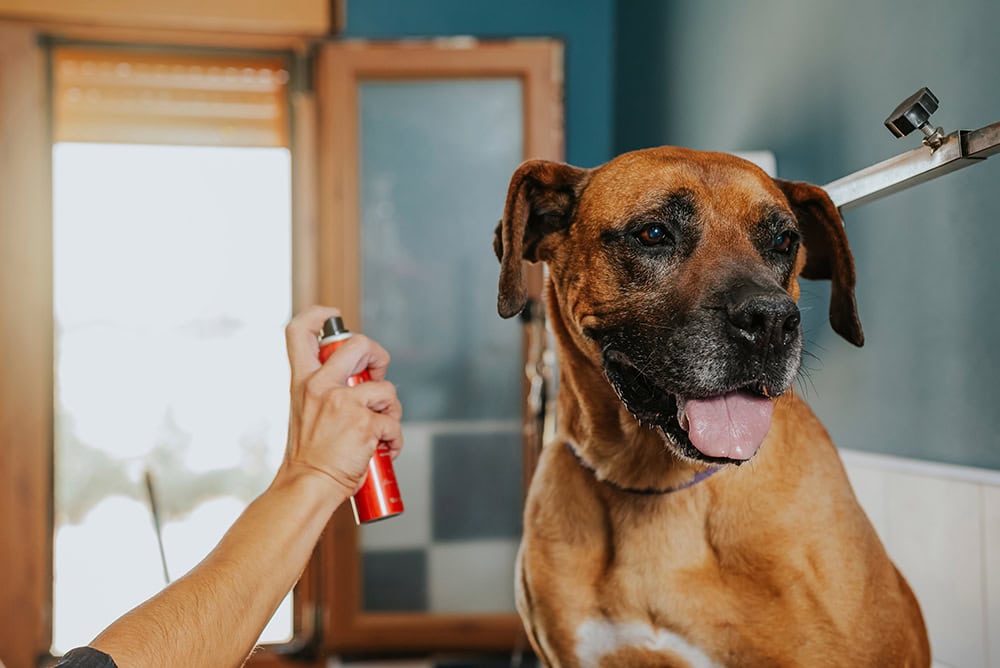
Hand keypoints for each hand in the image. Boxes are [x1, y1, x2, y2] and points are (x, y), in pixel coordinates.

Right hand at [279, 306, 402, 496]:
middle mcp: (320, 386)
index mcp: (302, 381)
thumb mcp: (304, 412)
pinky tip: (384, 450)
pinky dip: (394, 439)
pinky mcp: (364, 424)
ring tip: (381, 430)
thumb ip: (323, 390)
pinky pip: (393, 424)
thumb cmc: (309, 456)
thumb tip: (360, 381)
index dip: (319, 314)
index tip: (334, 316)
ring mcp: (343, 403)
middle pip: (359, 344)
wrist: (307, 486)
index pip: (299, 332)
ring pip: (386, 389)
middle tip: (379, 375)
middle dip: (379, 356)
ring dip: (392, 410)